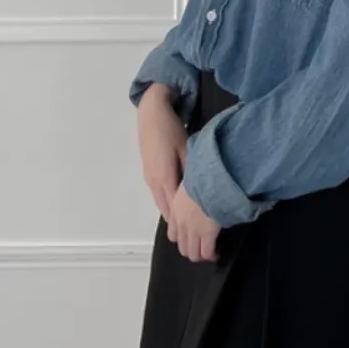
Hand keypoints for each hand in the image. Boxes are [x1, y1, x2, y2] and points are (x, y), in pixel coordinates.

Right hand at [137, 84, 187, 221]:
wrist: (151, 113)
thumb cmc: (171, 129)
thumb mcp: (186, 148)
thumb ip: (191, 170)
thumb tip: (200, 188)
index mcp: (164, 178)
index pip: (174, 209)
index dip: (184, 223)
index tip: (197, 233)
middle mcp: (154, 182)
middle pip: (166, 210)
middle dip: (178, 223)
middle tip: (193, 233)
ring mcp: (149, 178)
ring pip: (161, 202)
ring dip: (171, 213)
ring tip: (187, 224)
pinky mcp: (148, 172)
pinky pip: (158, 194)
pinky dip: (167, 202)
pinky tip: (177, 204)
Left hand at [168, 182, 221, 262]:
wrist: (210, 179)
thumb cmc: (202, 176)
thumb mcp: (189, 184)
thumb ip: (189, 195)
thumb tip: (195, 197)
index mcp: (176, 211)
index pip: (173, 234)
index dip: (182, 238)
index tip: (191, 238)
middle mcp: (181, 223)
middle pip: (182, 247)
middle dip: (191, 249)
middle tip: (201, 247)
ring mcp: (193, 231)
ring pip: (193, 253)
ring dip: (200, 254)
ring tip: (208, 251)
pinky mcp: (207, 234)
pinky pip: (207, 252)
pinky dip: (211, 255)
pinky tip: (216, 253)